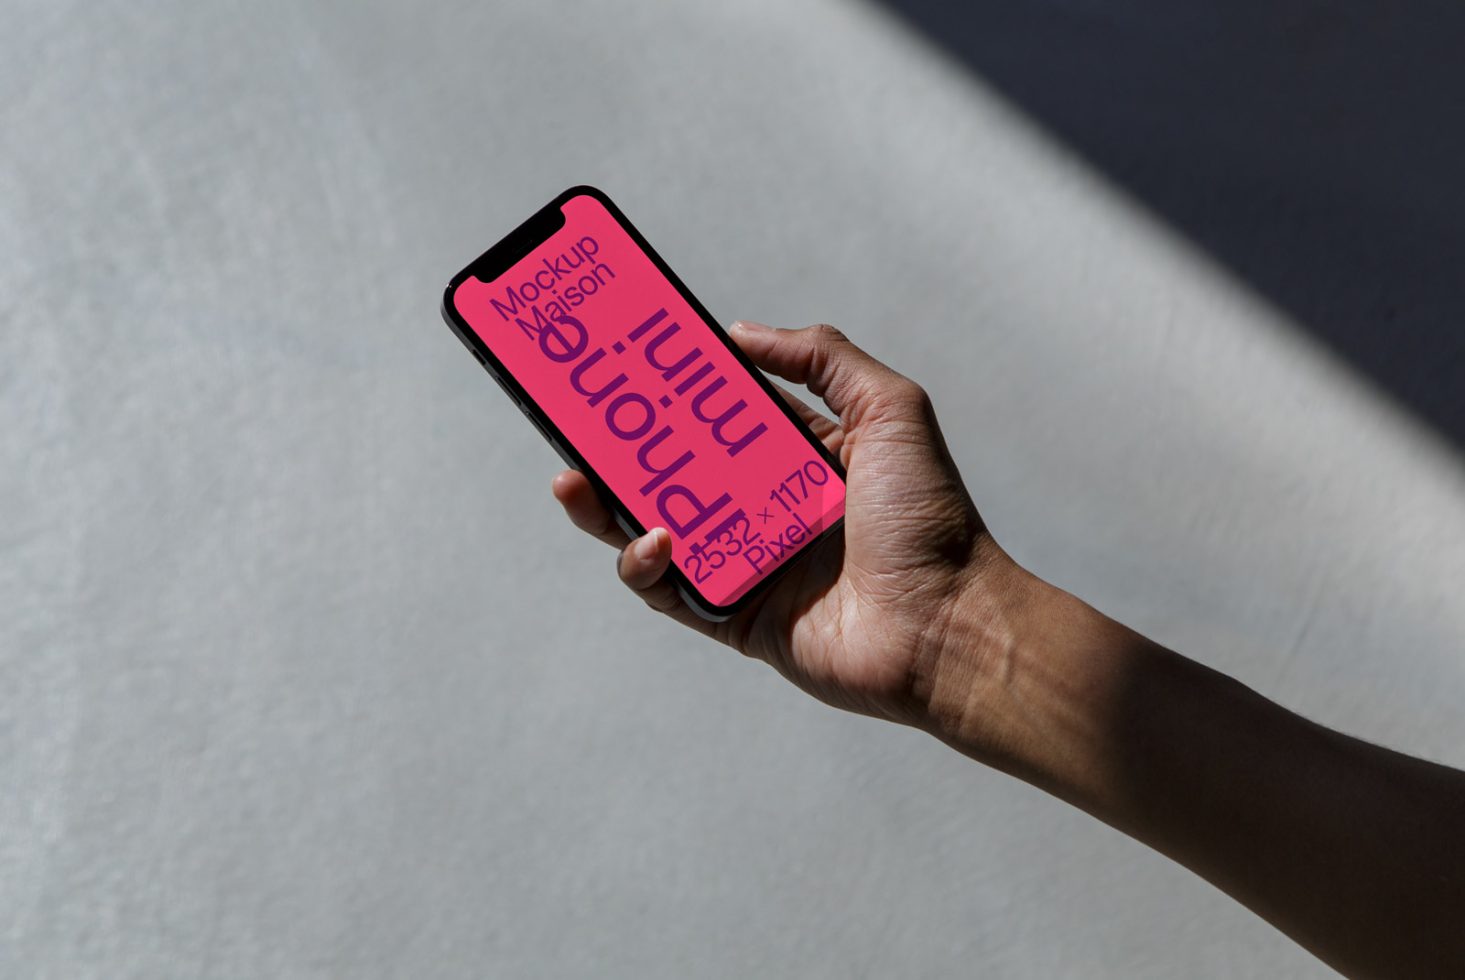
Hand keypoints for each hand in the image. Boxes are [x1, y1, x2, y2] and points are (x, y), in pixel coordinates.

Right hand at [551, 321, 1016, 727]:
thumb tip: (738, 332)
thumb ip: (823, 358)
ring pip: (655, 526)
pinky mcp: (733, 616)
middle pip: (674, 467)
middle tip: (576, 414)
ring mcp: (746, 562)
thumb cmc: (928, 519)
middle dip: (622, 442)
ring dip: (608, 502)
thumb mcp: (890, 411)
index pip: (719, 413)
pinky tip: (652, 539)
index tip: (624, 358)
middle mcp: (766, 506)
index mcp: (800, 455)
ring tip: (575, 475)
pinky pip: (669, 590)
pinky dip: (645, 565)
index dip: (673, 387)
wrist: (948, 628)